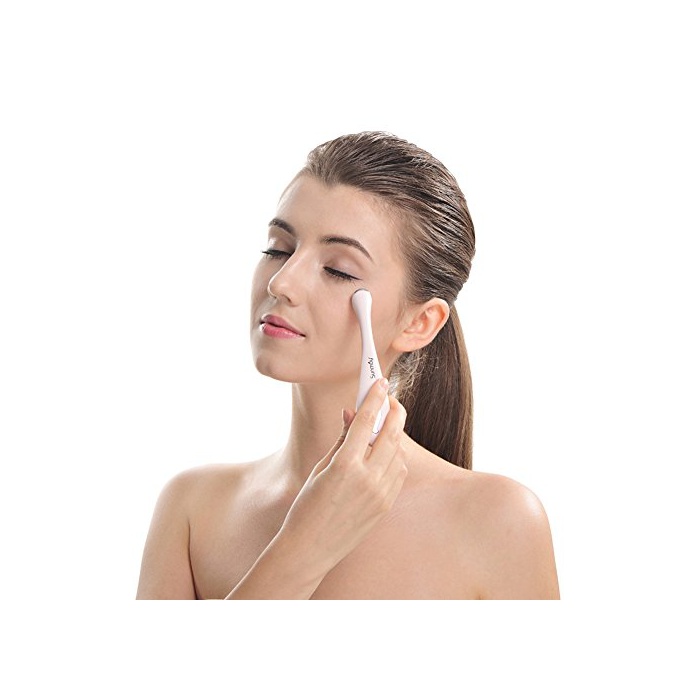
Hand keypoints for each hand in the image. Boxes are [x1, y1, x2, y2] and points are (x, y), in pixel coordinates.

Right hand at [279, 378, 407, 575]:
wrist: (310, 549)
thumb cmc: (307, 507)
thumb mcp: (321, 467)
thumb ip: (342, 439)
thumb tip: (353, 414)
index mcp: (345, 465)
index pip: (367, 421)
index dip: (374, 398)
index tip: (379, 381)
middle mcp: (368, 478)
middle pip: (392, 433)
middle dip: (393, 411)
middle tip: (389, 398)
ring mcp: (381, 493)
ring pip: (400, 452)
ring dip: (394, 434)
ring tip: (382, 426)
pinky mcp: (386, 504)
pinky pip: (399, 472)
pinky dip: (396, 456)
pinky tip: (383, 452)